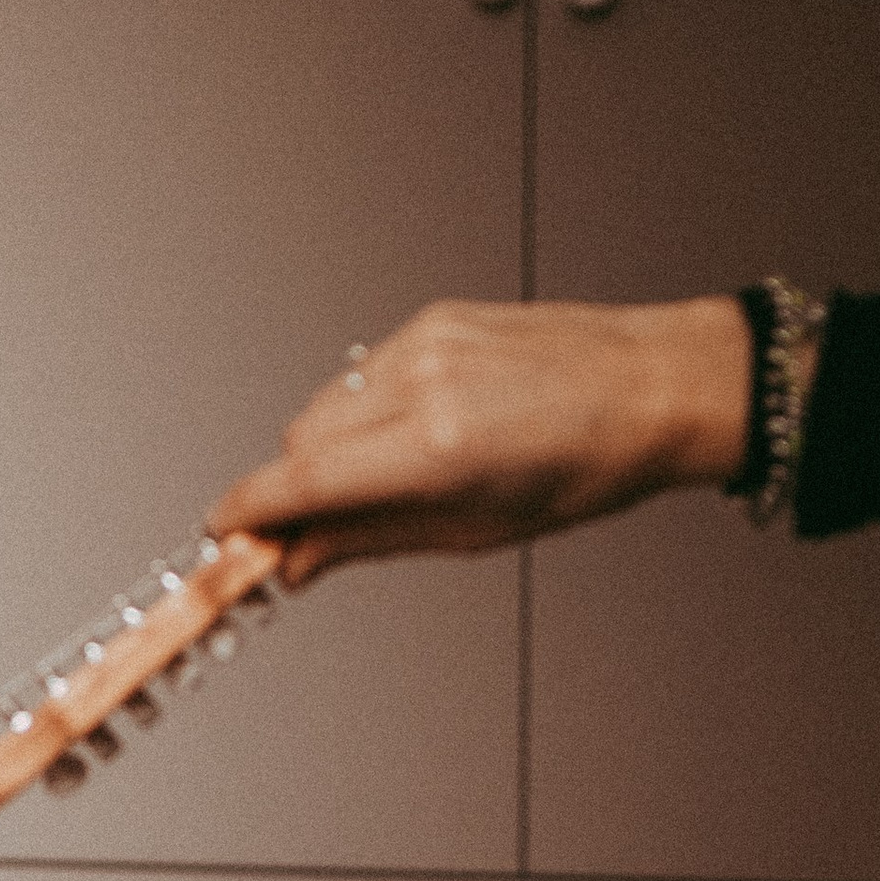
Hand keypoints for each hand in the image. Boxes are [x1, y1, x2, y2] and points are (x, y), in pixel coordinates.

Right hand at [207, 296, 752, 582]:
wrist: (654, 384)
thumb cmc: (589, 462)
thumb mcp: (477, 531)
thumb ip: (371, 541)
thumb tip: (300, 561)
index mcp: (437, 446)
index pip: (303, 479)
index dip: (248, 512)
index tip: (225, 536)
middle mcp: (423, 383)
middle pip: (300, 440)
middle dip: (290, 489)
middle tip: (306, 532)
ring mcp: (426, 342)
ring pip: (327, 406)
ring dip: (326, 451)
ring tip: (379, 483)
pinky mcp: (435, 319)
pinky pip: (364, 375)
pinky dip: (363, 414)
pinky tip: (410, 435)